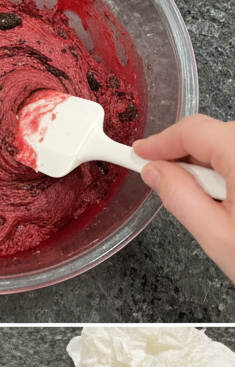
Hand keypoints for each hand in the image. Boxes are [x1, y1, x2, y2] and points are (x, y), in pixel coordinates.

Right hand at [134, 113, 234, 282]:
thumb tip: (156, 172)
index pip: (194, 130)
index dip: (161, 141)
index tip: (140, 154)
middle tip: (165, 183)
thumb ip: (179, 197)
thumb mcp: (215, 235)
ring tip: (211, 204)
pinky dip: (234, 172)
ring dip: (214, 166)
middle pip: (216, 134)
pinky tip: (234, 202)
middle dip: (186, 154)